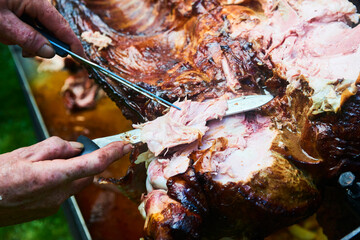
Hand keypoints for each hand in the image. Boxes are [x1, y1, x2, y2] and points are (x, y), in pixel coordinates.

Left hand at [0, 0, 83, 57]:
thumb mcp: (1, 24)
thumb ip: (28, 38)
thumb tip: (50, 53)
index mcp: (36, 2)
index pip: (62, 27)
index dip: (73, 45)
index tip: (82, 60)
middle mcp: (36, 3)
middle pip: (52, 30)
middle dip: (41, 43)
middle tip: (25, 51)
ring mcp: (28, 6)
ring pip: (39, 31)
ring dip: (26, 40)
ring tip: (5, 37)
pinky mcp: (20, 9)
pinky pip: (28, 26)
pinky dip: (19, 34)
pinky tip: (6, 33)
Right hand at [0, 136, 131, 225]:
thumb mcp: (25, 153)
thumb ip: (56, 147)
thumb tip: (78, 148)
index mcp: (52, 177)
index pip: (93, 164)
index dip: (112, 153)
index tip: (125, 145)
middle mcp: (57, 194)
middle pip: (87, 174)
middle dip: (87, 161)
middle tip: (72, 151)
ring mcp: (53, 205)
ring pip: (76, 183)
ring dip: (72, 171)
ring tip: (47, 164)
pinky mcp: (47, 210)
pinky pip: (64, 192)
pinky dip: (62, 180)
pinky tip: (42, 177)